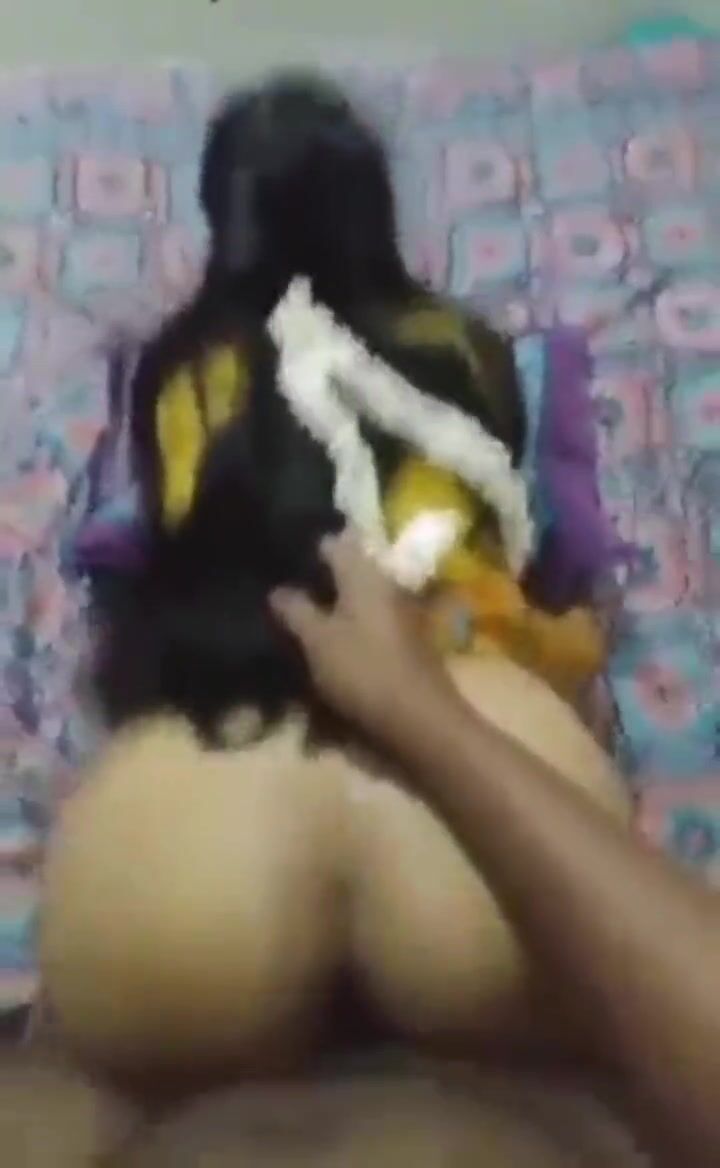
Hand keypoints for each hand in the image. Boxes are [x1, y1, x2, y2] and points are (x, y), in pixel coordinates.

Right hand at [270, 530, 448, 742]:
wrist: (419, 725)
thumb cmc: (365, 673)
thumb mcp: (318, 640)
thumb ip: (296, 610)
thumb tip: (278, 588)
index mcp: (366, 575)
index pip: (333, 543)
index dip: (305, 548)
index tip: (274, 558)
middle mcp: (385, 590)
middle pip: (342, 577)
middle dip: (311, 587)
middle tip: (273, 599)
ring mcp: (396, 621)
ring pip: (351, 609)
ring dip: (324, 619)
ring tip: (288, 632)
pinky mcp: (400, 651)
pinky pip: (361, 638)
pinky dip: (340, 644)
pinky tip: (316, 660)